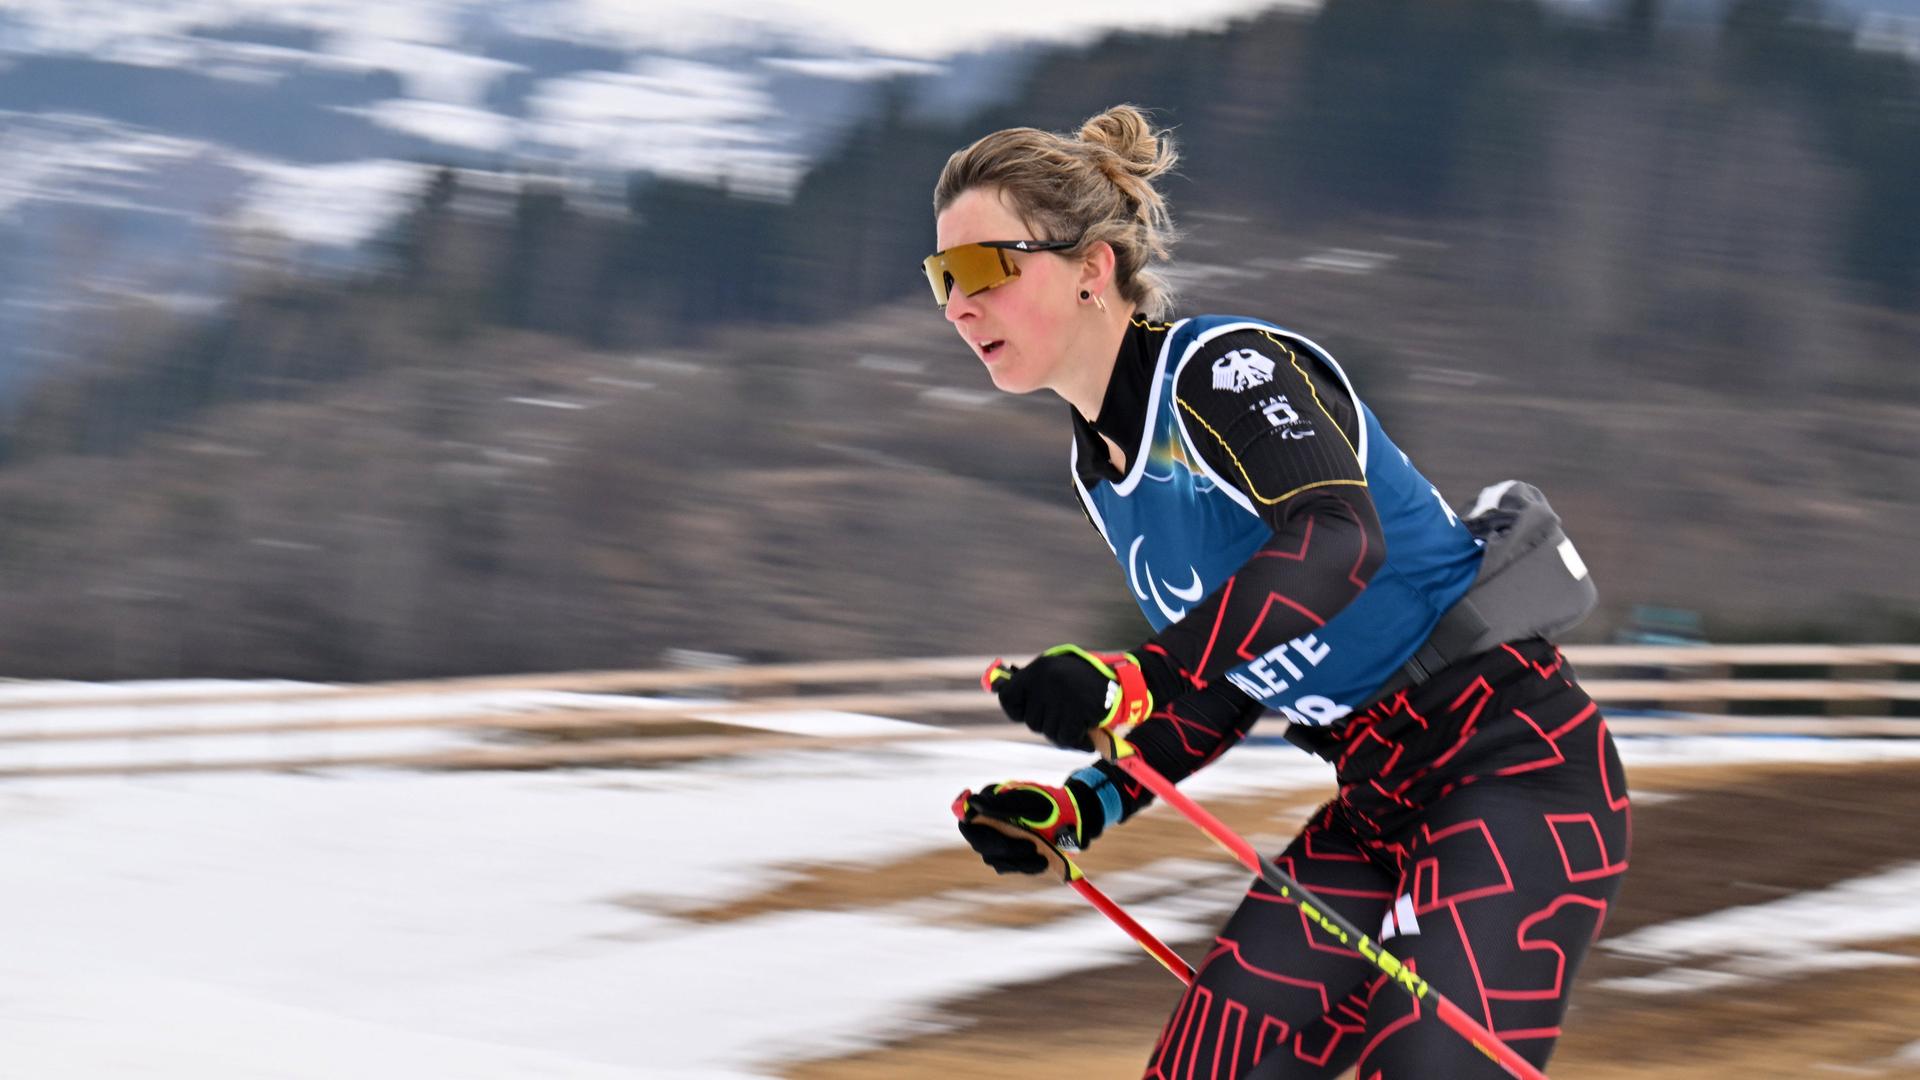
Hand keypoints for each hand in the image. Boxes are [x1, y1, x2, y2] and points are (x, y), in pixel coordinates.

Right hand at [953, 778, 1103, 876]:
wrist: (1074, 817)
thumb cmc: (1050, 803)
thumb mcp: (1028, 800)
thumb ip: (1000, 803)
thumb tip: (972, 801)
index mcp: (990, 806)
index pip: (968, 822)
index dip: (970, 828)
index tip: (983, 833)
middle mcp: (991, 825)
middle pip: (981, 845)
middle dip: (1005, 848)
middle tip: (1030, 846)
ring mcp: (1001, 841)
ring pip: (995, 860)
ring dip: (1017, 861)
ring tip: (1042, 858)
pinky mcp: (1012, 855)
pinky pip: (1010, 867)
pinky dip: (1025, 867)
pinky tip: (1042, 863)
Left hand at [987, 645, 1156, 749]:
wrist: (1123, 683)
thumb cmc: (1085, 681)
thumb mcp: (1054, 672)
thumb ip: (1030, 684)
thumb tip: (994, 686)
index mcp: (1038, 669)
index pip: (1007, 698)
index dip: (1017, 711)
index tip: (1029, 711)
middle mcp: (1046, 680)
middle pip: (1031, 722)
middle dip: (1048, 723)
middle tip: (1068, 710)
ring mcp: (1061, 696)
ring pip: (1048, 733)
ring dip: (1064, 732)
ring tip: (1079, 717)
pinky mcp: (1077, 711)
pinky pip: (1065, 739)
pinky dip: (1077, 740)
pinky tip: (1087, 729)